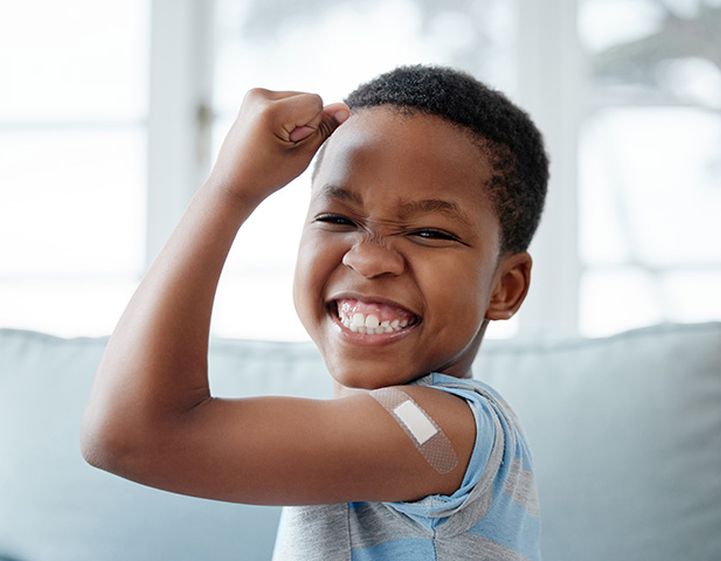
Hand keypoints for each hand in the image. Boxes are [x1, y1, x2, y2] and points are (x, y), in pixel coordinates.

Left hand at [207, 88, 349, 202]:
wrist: (232, 184)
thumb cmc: (265, 177)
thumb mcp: (301, 157)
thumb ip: (324, 129)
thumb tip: (344, 109)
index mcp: (270, 111)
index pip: (316, 102)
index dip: (313, 126)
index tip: (290, 145)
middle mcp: (259, 95)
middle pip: (308, 98)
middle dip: (304, 122)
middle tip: (281, 146)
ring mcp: (254, 95)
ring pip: (298, 100)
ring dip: (295, 120)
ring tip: (274, 143)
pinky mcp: (253, 98)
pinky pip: (286, 102)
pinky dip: (285, 118)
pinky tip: (270, 136)